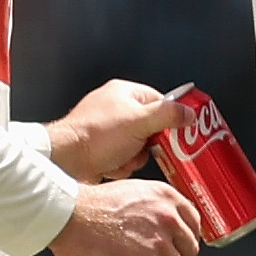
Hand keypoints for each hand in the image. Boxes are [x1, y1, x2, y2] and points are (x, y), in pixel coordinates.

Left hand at [47, 78, 180, 180]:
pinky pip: (123, 156)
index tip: (178, 131)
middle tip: (145, 147)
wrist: (66, 160)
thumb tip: (189, 113)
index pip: (161, 101)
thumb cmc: (95, 136)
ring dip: (134, 157)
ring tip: (122, 157)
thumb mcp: (141, 122)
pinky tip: (111, 164)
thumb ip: (169, 115)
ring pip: (138, 145)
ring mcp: (106, 128)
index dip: (170, 118)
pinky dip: (121, 164)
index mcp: (124, 92)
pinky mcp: (100, 147)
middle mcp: (114, 107)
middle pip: (151, 126)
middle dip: (149, 144)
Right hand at [52, 179, 199, 255]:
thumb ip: (155, 208)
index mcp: (166, 197)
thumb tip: (167, 230)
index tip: (173, 250)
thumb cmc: (86, 206)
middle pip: (189, 251)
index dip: (182, 242)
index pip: (194, 224)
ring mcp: (159, 243)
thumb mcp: (132, 193)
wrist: (64, 215)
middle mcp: (168, 218)